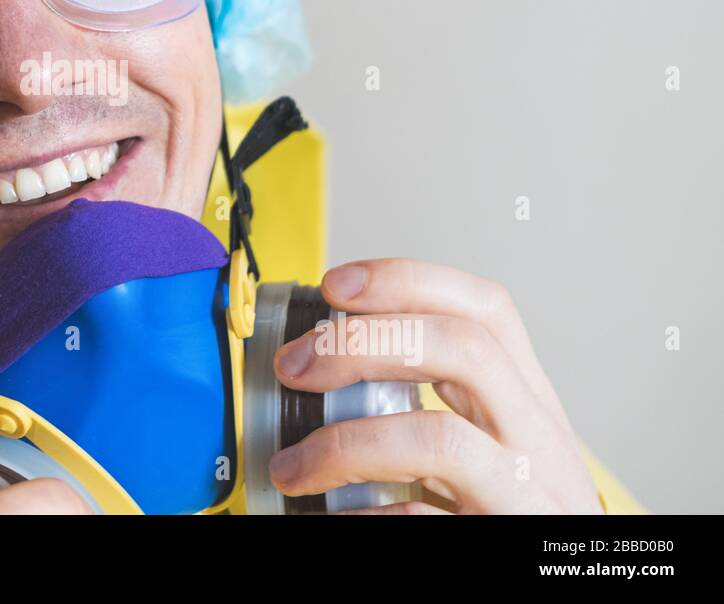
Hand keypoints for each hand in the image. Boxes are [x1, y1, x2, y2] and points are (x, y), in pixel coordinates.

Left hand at [271, 259, 603, 513]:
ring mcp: (531, 498)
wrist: (561, 593)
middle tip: (294, 366)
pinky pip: (424, 518)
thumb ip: (426, 403)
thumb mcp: (483, 447)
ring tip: (293, 466)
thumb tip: (320, 361)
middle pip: (465, 350)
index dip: (407, 281)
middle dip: (362, 342)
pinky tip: (337, 517)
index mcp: (528, 403)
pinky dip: (367, 516)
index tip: (334, 285)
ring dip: (346, 444)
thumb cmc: (501, 514)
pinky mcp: (505, 544)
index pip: (485, 310)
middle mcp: (542, 443)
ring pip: (442, 439)